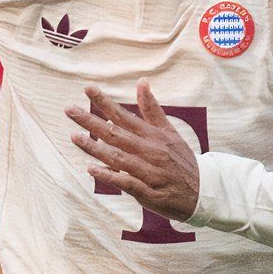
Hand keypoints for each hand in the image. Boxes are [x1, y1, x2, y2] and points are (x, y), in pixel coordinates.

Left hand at [70, 84, 199, 222]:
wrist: (203, 190)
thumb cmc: (181, 160)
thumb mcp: (170, 131)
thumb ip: (152, 109)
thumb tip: (141, 82)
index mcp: (153, 135)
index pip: (124, 116)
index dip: (105, 103)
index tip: (88, 89)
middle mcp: (149, 151)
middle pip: (116, 134)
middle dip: (91, 121)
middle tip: (69, 110)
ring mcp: (148, 171)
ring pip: (118, 157)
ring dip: (95, 148)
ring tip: (74, 137)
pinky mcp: (147, 191)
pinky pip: (126, 182)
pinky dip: (109, 176)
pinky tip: (92, 169)